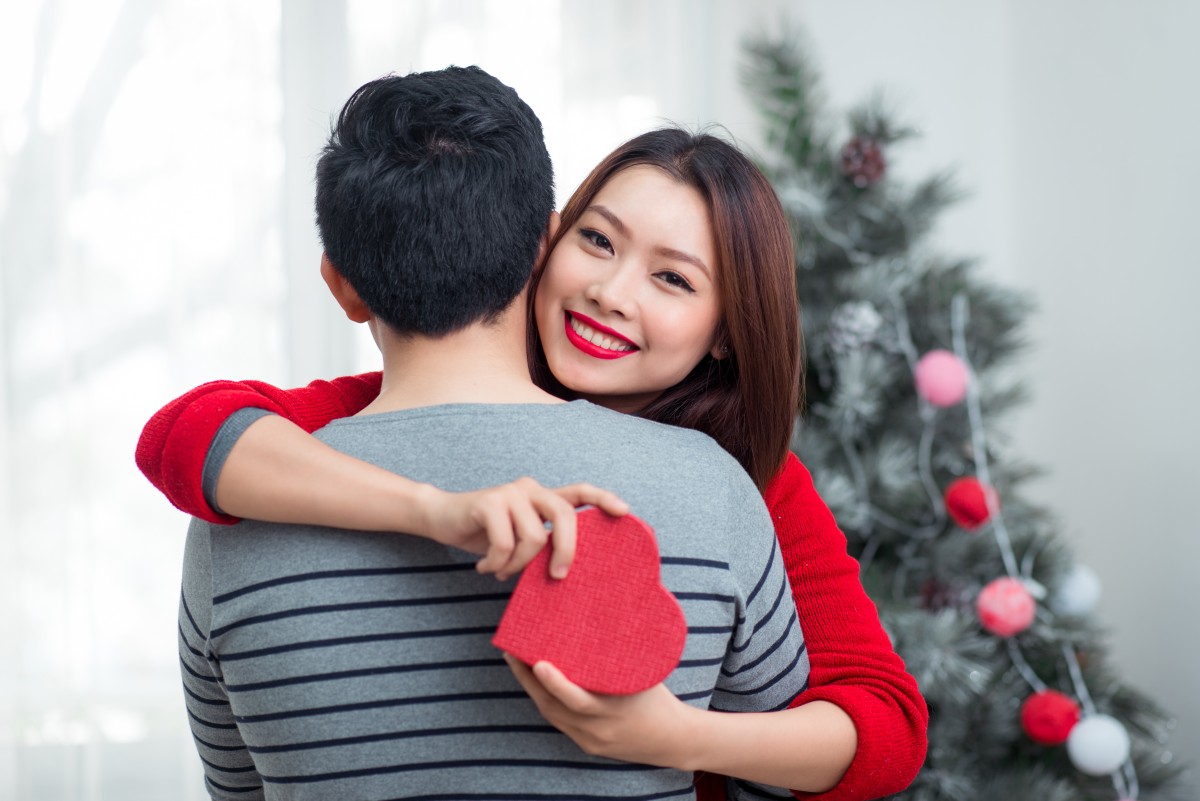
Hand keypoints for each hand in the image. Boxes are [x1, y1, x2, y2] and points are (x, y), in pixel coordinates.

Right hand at [421, 479, 628, 580]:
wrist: (441, 518)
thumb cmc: (485, 534)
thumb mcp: (519, 538)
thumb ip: (542, 543)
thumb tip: (568, 571)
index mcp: (543, 497)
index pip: (580, 491)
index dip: (603, 498)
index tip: (625, 512)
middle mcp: (531, 489)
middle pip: (565, 516)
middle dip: (566, 550)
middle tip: (558, 576)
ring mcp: (510, 492)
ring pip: (534, 537)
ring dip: (517, 565)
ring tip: (501, 571)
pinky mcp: (489, 501)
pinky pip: (505, 543)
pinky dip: (496, 564)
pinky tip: (484, 567)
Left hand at [505, 655, 694, 767]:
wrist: (673, 740)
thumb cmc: (658, 698)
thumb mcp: (646, 675)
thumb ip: (626, 652)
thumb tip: (616, 611)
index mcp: (615, 711)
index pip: (578, 701)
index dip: (556, 683)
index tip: (538, 662)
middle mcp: (598, 729)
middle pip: (554, 706)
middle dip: (528, 680)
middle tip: (511, 652)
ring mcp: (589, 740)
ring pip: (551, 715)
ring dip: (531, 689)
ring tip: (516, 661)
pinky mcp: (586, 745)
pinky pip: (559, 722)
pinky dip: (545, 701)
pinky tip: (534, 682)